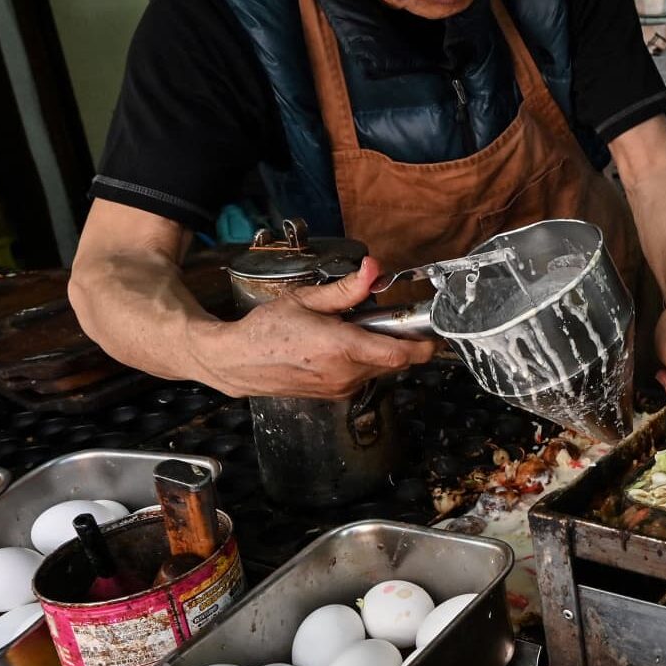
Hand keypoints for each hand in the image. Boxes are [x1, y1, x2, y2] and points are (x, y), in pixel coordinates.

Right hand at [196, 257, 436, 398]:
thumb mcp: (306, 299)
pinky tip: (344, 347)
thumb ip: (346, 289)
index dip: (422, 344)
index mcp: (342, 348)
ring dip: (381, 352)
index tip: (429, 331)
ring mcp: (340, 388)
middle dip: (400, 341)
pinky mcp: (334, 395)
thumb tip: (374, 270)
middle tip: (388, 321)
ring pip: (380, 371)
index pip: (399, 355)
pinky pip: (363, 378)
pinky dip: (365, 363)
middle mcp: (345, 374)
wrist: (236, 361)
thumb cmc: (267, 329)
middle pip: (396, 362)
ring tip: (357, 332)